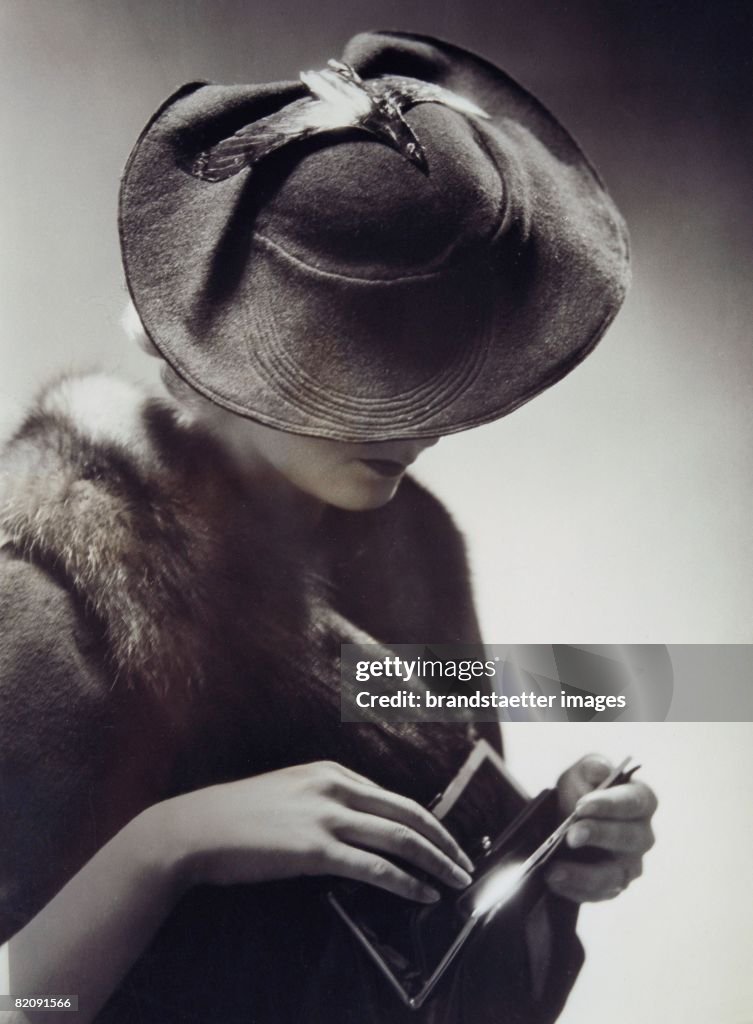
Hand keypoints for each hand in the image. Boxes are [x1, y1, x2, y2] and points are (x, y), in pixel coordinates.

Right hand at [164, 760, 472, 902]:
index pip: (393, 798)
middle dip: (444, 840)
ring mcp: (326, 816)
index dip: (426, 821)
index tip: (444, 841)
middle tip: (466, 862)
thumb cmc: (237, 817)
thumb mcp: (289, 793)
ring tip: (457, 880)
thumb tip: (356, 826)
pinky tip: (424, 894)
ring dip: (436, 861)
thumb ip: (324, 802)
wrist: (195, 828)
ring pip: (399, 838)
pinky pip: (374, 867)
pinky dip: (405, 882)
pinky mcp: (315, 849)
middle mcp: (335, 787)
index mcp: (331, 772)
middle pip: (407, 813)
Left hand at [545, 754, 656, 902]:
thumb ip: (591, 768)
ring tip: (555, 870)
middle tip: (570, 835)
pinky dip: (574, 889)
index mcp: (640, 800)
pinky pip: (597, 894)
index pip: (635, 802)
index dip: (610, 805)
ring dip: (584, 874)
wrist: (563, 820)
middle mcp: (642, 835)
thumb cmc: (579, 792)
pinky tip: (554, 880)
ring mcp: (630, 865)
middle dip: (599, 836)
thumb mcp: (580, 774)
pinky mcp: (612, 887)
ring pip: (615, 875)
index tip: (582, 806)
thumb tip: (604, 769)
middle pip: (630, 839)